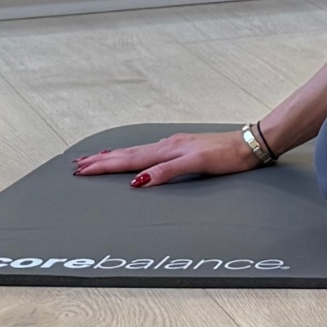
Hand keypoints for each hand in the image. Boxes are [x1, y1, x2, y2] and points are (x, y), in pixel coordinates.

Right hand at [74, 130, 256, 186]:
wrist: (249, 145)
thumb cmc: (227, 155)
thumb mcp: (196, 164)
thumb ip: (167, 171)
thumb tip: (138, 181)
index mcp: (166, 150)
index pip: (128, 160)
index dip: (104, 166)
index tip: (81, 170)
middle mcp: (166, 146)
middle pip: (127, 154)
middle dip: (101, 160)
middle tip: (77, 163)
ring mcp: (173, 146)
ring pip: (135, 151)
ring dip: (113, 156)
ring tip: (95, 158)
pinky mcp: (181, 148)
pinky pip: (148, 152)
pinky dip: (132, 155)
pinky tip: (132, 156)